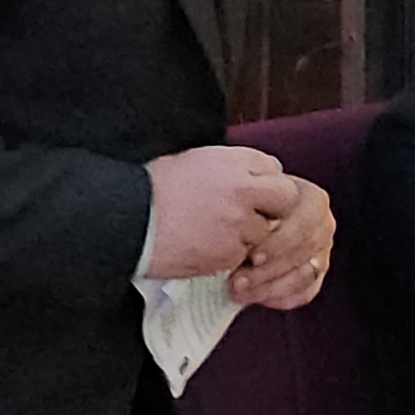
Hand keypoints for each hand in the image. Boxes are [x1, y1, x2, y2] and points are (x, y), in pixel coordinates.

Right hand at [142, 145, 292, 278]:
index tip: (249, 191)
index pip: (273, 167)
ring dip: (248, 235)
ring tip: (215, 233)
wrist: (129, 222)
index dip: (263, 182)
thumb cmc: (151, 189)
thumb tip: (263, 168)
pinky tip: (205, 247)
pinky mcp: (230, 252)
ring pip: (265, 231)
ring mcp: (239, 222)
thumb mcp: (192, 160)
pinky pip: (243, 255)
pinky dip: (229, 255)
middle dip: (272, 207)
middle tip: (250, 215)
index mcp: (232, 160)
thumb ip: (231, 165)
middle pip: (285, 198)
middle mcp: (242, 188)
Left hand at [229, 177, 337, 309]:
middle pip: (302, 254)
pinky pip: (303, 293)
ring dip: (269, 287)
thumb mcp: (244, 196)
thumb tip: (245, 226)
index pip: (303, 225)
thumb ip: (249, 209)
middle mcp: (322, 225)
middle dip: (268, 271)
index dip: (278, 243)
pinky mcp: (315, 276)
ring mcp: (321, 252)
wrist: (243, 214)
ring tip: (238, 291)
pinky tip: (253, 296)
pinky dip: (278, 298)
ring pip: (303, 276)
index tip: (251, 257)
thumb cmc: (242, 201)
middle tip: (237, 281)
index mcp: (312, 200)